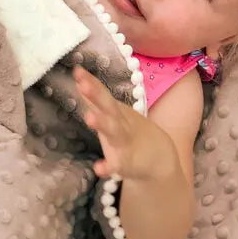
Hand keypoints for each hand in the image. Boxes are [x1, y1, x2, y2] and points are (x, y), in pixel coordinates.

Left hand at [74, 66, 177, 181]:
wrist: (160, 159)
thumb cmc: (131, 133)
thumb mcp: (115, 114)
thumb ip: (97, 100)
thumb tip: (80, 82)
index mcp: (115, 112)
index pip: (102, 94)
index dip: (90, 82)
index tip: (77, 70)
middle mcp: (119, 123)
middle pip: (108, 107)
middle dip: (95, 95)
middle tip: (82, 84)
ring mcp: (124, 142)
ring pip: (112, 131)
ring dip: (101, 123)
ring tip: (88, 117)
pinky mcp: (126, 163)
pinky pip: (116, 165)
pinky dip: (107, 167)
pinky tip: (98, 168)